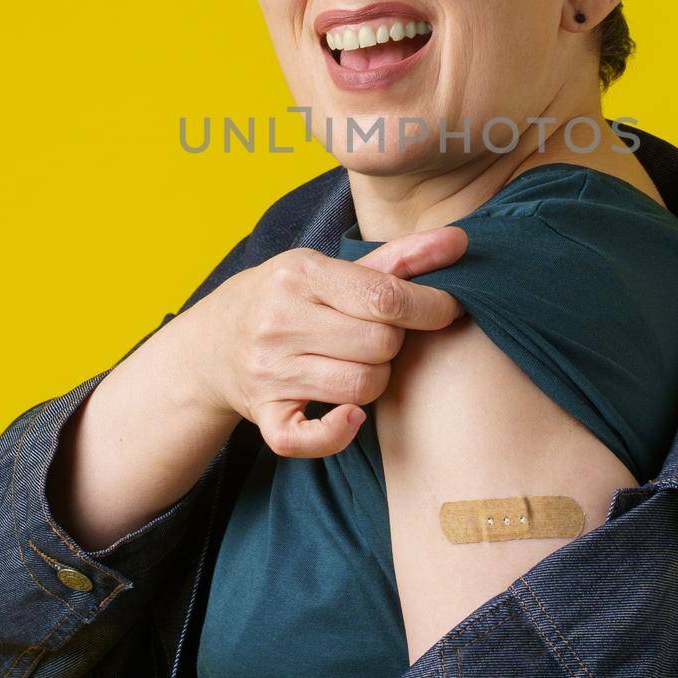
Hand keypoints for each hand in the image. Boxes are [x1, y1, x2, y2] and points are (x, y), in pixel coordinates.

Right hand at [186, 227, 467, 457]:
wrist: (214, 339)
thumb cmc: (292, 298)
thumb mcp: (336, 268)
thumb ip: (402, 256)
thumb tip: (462, 239)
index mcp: (301, 274)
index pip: (385, 297)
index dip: (431, 307)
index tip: (448, 309)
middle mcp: (279, 320)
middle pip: (380, 345)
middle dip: (395, 343)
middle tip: (384, 337)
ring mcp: (268, 370)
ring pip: (360, 388)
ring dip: (376, 380)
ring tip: (362, 364)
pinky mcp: (263, 413)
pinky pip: (307, 438)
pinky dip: (335, 433)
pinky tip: (349, 416)